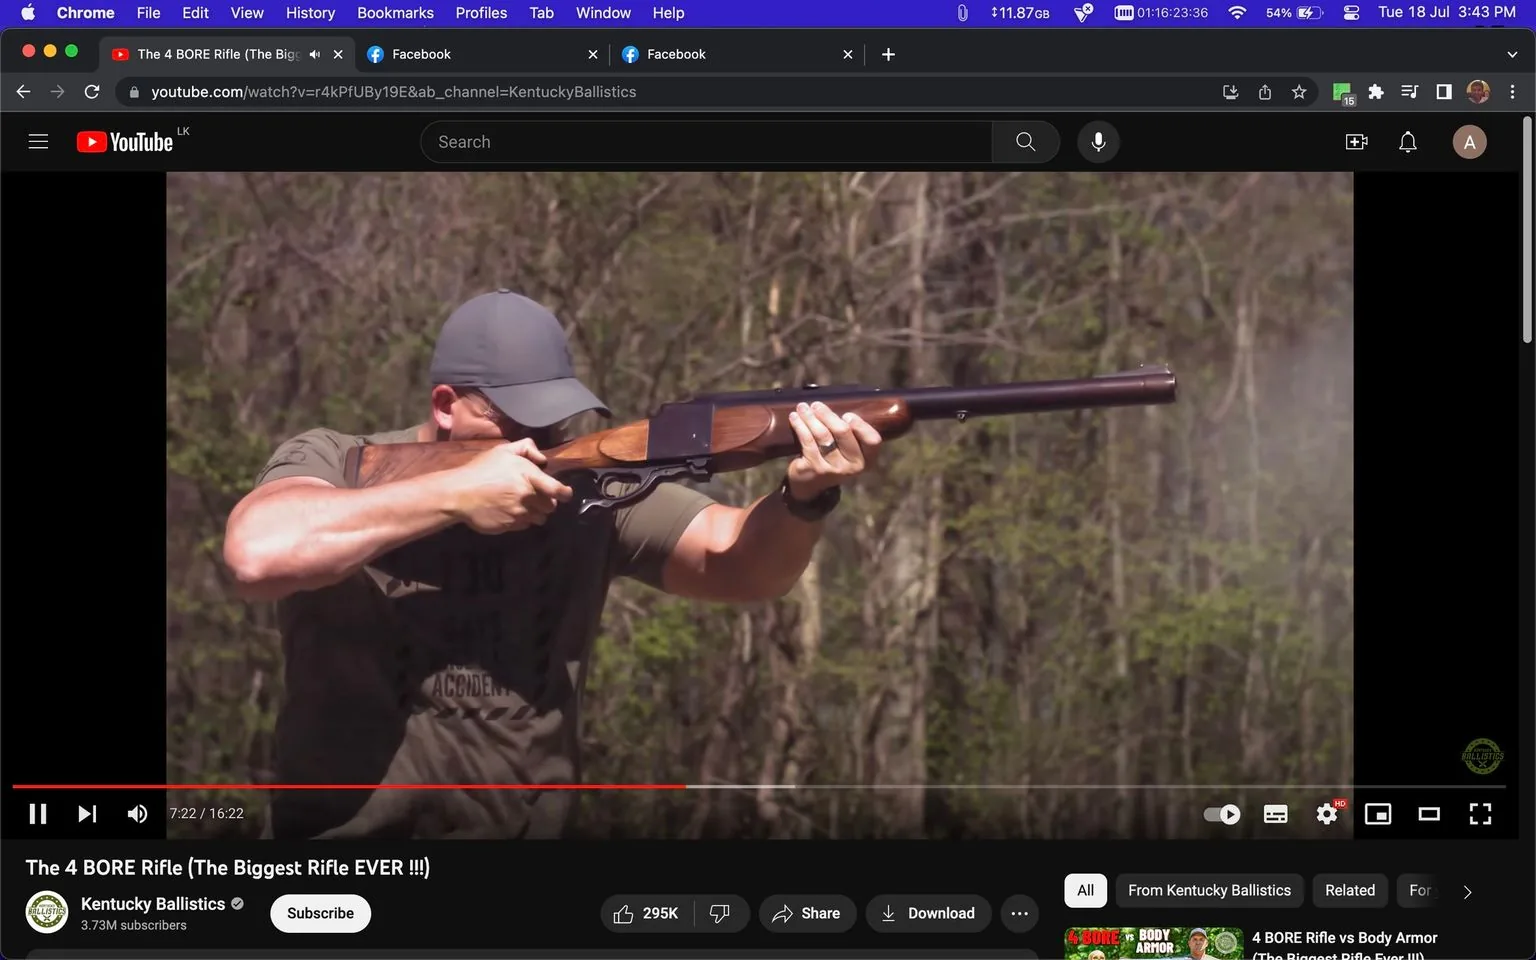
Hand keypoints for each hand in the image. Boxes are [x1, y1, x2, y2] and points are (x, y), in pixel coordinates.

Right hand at [443, 438, 573, 533]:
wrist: (459, 494)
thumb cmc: (481, 470)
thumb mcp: (502, 451)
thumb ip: (526, 448)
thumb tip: (542, 458)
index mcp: (529, 477)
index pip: (558, 490)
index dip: (565, 493)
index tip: (565, 494)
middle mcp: (528, 497)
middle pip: (551, 506)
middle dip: (546, 502)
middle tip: (534, 496)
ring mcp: (519, 514)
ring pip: (539, 518)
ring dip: (535, 513)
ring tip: (522, 505)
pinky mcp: (511, 526)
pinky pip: (525, 526)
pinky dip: (522, 520)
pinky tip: (510, 511)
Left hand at [785, 401, 882, 500]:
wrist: (810, 485)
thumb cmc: (831, 457)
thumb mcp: (846, 450)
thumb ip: (849, 432)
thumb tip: (838, 403)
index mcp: (866, 460)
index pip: (872, 440)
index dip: (861, 425)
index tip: (847, 415)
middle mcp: (852, 466)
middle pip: (843, 432)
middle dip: (828, 415)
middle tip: (816, 405)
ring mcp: (833, 469)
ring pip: (822, 434)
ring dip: (811, 417)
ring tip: (802, 407)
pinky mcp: (815, 468)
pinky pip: (807, 441)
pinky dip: (800, 426)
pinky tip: (794, 418)